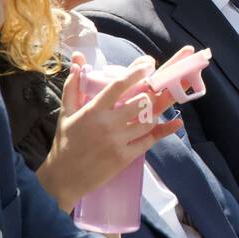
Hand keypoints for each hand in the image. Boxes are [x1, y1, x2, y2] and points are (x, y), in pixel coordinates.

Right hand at [35, 54, 181, 212]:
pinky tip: (174, 123)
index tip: (149, 64)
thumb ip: (73, 86)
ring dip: (157, 111)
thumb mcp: (66, 113)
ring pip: (148, 121)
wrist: (64, 178)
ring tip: (160, 103)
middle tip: (159, 85)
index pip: (118, 85)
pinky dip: (163, 131)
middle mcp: (108, 124)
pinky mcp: (125, 157)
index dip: (136, 72)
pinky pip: (149, 141)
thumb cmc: (64, 143)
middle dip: (152, 92)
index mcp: (93, 111)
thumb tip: (77, 60)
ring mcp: (118, 142)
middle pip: (140, 102)